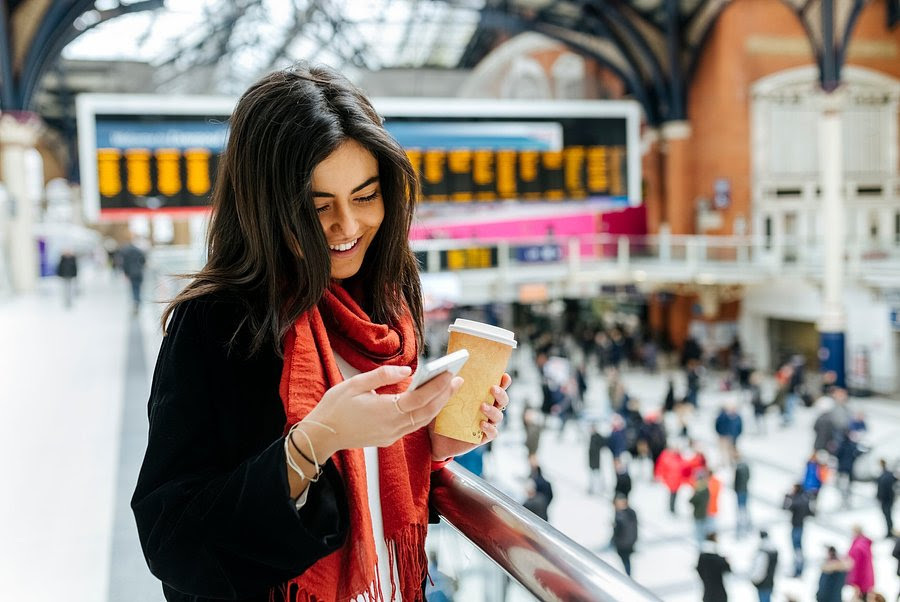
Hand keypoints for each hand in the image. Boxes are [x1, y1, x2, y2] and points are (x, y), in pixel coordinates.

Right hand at [303, 365, 462, 454]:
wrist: (321, 435)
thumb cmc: (335, 407)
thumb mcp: (355, 384)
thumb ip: (383, 375)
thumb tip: (407, 371)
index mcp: (386, 412)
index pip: (420, 398)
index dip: (437, 386)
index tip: (451, 373)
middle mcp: (393, 426)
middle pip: (427, 412)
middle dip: (444, 395)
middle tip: (458, 379)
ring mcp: (391, 435)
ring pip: (422, 421)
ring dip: (437, 405)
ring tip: (448, 389)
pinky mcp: (388, 438)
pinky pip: (412, 426)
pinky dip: (424, 413)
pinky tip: (428, 402)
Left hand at [428, 373, 511, 460]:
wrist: (433, 438)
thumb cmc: (441, 414)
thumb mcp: (445, 399)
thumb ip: (451, 388)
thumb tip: (454, 376)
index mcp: (481, 397)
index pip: (497, 387)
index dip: (503, 382)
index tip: (504, 376)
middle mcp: (487, 410)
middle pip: (502, 401)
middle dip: (501, 394)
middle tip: (493, 389)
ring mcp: (486, 423)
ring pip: (498, 416)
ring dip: (493, 410)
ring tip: (482, 406)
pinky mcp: (482, 437)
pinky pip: (492, 433)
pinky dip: (490, 428)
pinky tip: (482, 424)